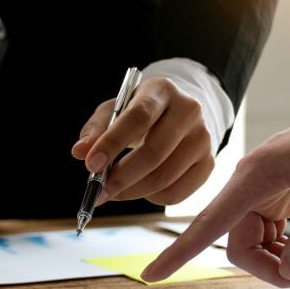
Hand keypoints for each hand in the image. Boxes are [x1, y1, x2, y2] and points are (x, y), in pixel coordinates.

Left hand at [72, 77, 214, 205]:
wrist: (177, 114)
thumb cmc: (139, 113)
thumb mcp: (114, 110)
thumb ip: (95, 129)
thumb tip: (80, 152)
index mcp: (162, 90)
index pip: (138, 117)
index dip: (113, 143)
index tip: (91, 165)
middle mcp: (189, 110)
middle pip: (154, 152)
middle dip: (121, 177)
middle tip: (99, 191)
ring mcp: (203, 138)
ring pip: (164, 177)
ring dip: (132, 191)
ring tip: (114, 191)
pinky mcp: (208, 163)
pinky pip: (176, 193)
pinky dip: (151, 198)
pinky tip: (139, 189)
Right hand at [141, 86, 289, 285]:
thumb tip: (289, 269)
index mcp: (258, 175)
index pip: (209, 223)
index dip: (180, 253)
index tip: (151, 275)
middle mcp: (252, 180)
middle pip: (237, 243)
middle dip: (271, 269)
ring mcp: (263, 186)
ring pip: (252, 240)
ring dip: (281, 262)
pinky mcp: (278, 190)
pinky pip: (268, 231)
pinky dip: (288, 248)